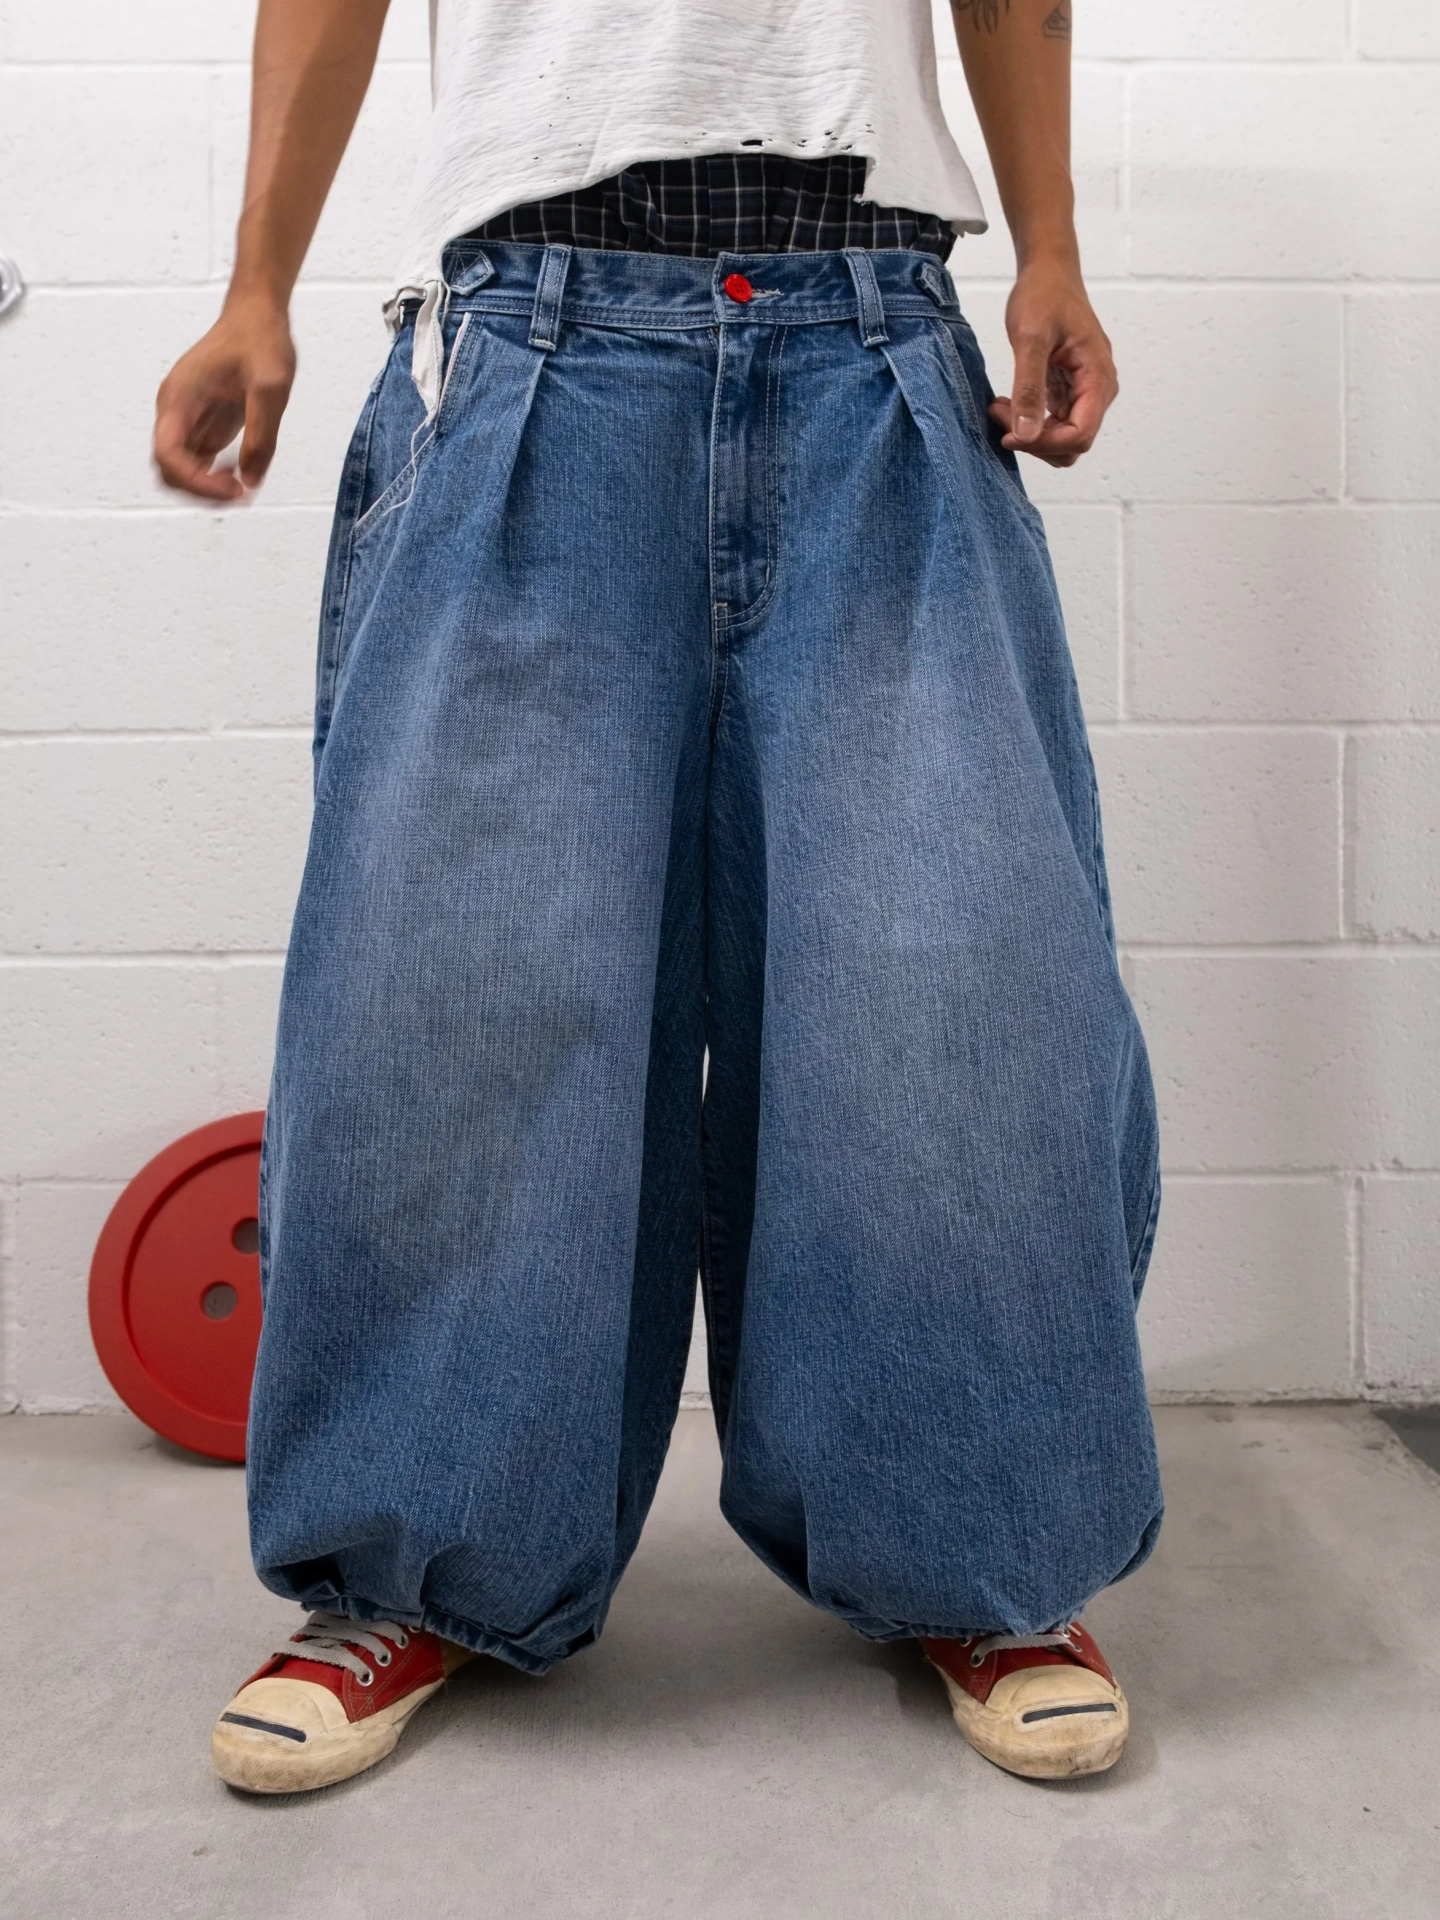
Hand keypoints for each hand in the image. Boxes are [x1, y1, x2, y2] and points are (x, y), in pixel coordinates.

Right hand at [153, 296, 296, 500]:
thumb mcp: (270, 387)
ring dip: (207, 486)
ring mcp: (186, 418)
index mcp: (179, 397)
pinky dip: (214, 476)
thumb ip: (261, 436)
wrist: (257, 314)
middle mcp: (175, 410)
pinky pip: (197, 462)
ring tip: (243, 483)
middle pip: (168, 469)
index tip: (234, 487)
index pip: (168, 455)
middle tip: (240, 490)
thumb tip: (250, 479)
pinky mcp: (202, 424)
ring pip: (181, 470)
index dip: (196, 482)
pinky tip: (241, 471)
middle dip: (201, 489)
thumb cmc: (259, 339)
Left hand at [990, 259, 1116, 468]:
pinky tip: (1007, 403)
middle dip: (1035, 441)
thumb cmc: (1044, 295)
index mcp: (1098, 378)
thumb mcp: (1030, 340)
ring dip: (1030, 433)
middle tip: (1001, 416)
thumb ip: (1029, 389)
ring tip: (1000, 408)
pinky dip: (1029, 420)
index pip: (1079, 435)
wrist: (1049, 271)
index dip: (1044, 444)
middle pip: (1072, 443)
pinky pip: (1053, 420)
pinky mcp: (1069, 388)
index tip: (1009, 434)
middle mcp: (1098, 389)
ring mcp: (1085, 390)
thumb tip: (1025, 435)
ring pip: (1062, 437)